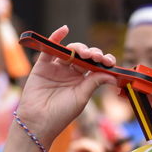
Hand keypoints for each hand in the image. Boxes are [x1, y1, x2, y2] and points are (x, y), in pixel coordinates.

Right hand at [15, 26, 117, 145]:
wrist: (38, 122)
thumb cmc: (61, 114)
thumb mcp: (82, 97)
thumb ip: (94, 82)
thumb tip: (112, 74)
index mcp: (82, 81)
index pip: (96, 66)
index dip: (103, 61)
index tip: (109, 62)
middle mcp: (70, 73)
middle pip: (84, 56)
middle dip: (93, 54)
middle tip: (97, 58)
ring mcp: (56, 68)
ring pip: (70, 51)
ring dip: (79, 48)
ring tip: (85, 53)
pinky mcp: (42, 66)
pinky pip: (49, 48)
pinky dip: (56, 37)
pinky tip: (64, 29)